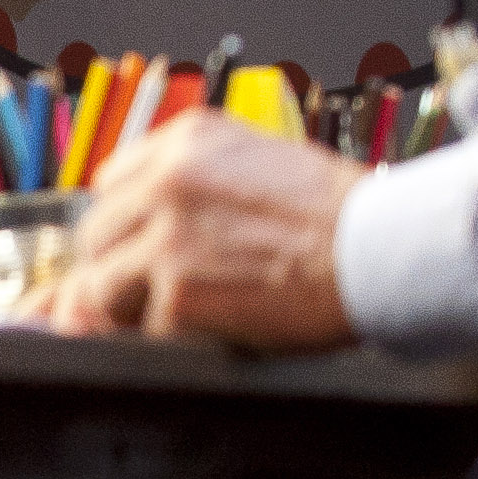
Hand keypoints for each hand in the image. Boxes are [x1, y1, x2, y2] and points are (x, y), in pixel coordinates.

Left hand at [35, 113, 361, 350]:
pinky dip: (175, 337)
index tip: (147, 246)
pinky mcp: (177, 291)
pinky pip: (144, 327)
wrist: (381, 248)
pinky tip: (222, 324)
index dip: (129, 225)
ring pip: (104, 285)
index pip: (111, 184)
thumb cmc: (337, 215)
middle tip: (172, 288)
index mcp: (185, 140)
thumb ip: (193, 188)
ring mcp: (166, 235)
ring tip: (197, 308)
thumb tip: (139, 227)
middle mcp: (166, 179)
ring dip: (140, 306)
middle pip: (96, 235)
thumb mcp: (258, 166)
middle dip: (123, 268)